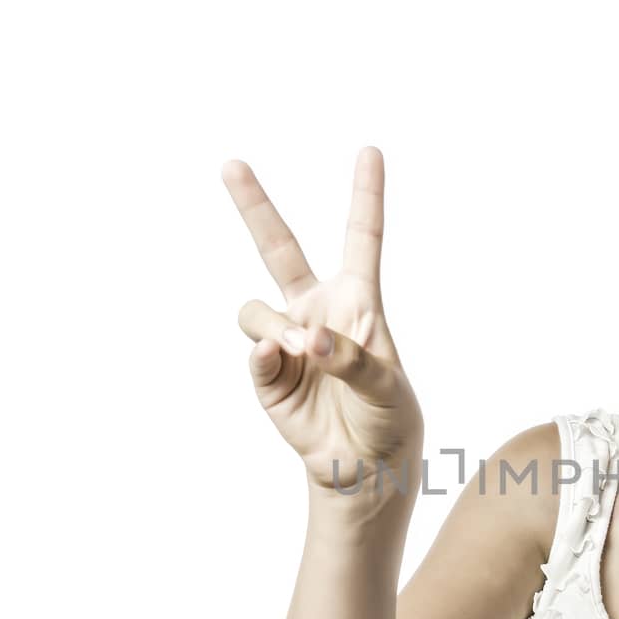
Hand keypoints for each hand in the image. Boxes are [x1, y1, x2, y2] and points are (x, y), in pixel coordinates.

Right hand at [225, 148, 423, 498]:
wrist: (365, 467)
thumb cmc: (388, 417)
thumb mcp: (386, 386)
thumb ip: (351, 358)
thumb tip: (304, 341)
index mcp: (359, 301)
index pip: (362, 238)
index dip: (365, 194)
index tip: (371, 151)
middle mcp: (316, 310)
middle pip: (278, 247)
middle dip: (253, 206)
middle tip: (231, 164)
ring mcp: (287, 339)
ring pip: (256, 310)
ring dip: (276, 326)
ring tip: (302, 352)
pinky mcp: (268, 373)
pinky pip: (255, 352)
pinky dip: (265, 357)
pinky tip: (282, 362)